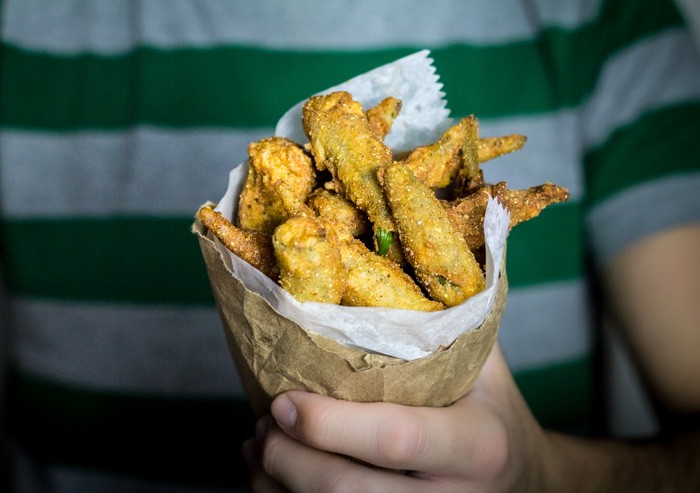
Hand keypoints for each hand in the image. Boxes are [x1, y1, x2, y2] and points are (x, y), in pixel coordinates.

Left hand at [244, 343, 551, 491]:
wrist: (526, 479)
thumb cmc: (492, 410)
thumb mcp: (484, 365)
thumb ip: (443, 323)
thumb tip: (383, 255)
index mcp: (478, 443)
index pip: (394, 437)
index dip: (328, 423)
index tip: (283, 400)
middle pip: (350, 491)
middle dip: (289, 460)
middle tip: (264, 424)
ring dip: (278, 485)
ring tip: (260, 447)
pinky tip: (270, 479)